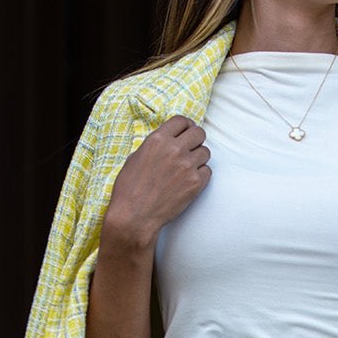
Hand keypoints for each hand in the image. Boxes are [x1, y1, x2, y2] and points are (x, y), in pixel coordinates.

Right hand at [103, 115, 210, 249]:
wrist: (135, 217)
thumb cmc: (129, 189)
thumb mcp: (135, 158)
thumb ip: (153, 146)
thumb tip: (166, 141)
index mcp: (157, 140)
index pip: (181, 121)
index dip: (185, 126)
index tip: (186, 132)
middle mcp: (174, 149)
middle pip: (199, 133)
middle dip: (196, 139)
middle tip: (191, 148)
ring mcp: (187, 166)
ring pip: (205, 152)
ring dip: (199, 158)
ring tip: (188, 168)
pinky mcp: (195, 183)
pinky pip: (208, 171)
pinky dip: (201, 175)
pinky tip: (190, 181)